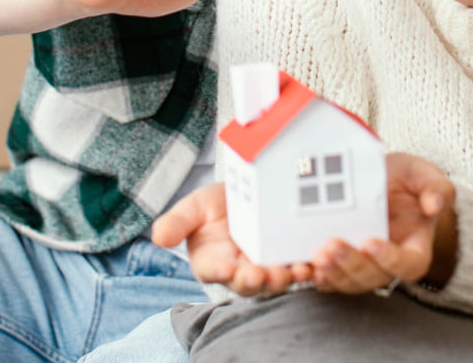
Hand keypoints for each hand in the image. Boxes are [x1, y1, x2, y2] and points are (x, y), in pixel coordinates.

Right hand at [152, 183, 312, 296]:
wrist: (245, 189)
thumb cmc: (215, 204)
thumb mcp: (193, 207)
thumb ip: (176, 222)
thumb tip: (158, 237)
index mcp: (212, 263)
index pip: (216, 272)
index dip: (225, 273)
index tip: (233, 270)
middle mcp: (240, 270)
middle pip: (249, 283)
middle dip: (260, 280)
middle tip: (269, 274)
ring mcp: (266, 265)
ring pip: (276, 279)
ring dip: (287, 278)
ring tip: (297, 269)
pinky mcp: (289, 256)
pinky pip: (298, 267)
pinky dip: (307, 266)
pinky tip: (315, 261)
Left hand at [311, 152, 456, 294]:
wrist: (380, 181)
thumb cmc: (405, 182)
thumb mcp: (423, 175)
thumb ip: (436, 188)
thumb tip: (434, 204)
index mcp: (413, 249)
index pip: (407, 265)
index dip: (389, 259)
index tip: (371, 242)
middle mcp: (387, 264)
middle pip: (372, 277)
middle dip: (351, 265)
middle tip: (333, 246)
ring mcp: (362, 266)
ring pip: (348, 282)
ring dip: (331, 273)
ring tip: (316, 256)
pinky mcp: (339, 262)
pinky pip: (327, 277)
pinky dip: (313, 276)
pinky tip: (300, 266)